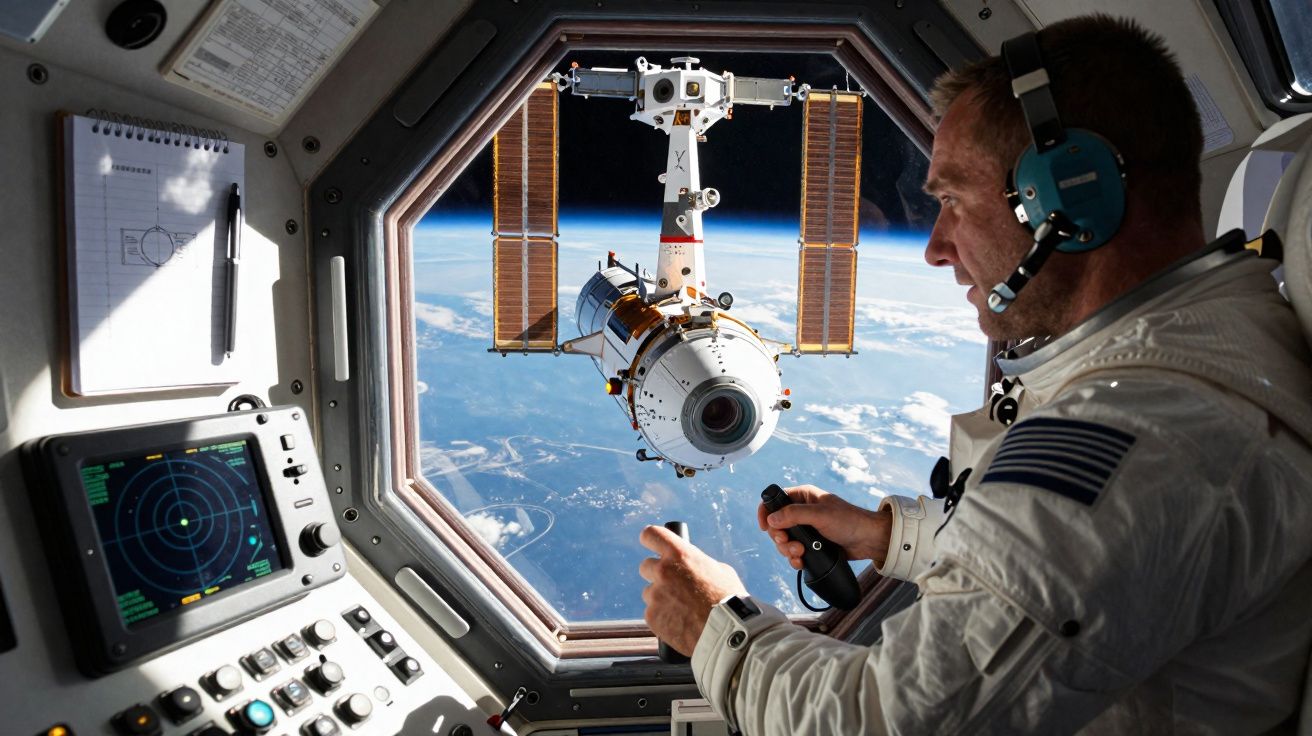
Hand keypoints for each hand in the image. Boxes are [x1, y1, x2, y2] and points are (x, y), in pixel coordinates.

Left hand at [638, 525, 746, 656]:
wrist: (727, 633)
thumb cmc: (729, 600)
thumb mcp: (720, 570)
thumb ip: (698, 564)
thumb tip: (690, 567)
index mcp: (680, 554)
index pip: (651, 535)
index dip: (650, 539)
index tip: (651, 543)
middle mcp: (663, 571)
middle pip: (646, 566)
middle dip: (657, 574)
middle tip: (673, 585)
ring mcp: (655, 595)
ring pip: (650, 592)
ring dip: (661, 598)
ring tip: (683, 610)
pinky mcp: (652, 617)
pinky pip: (652, 613)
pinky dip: (662, 617)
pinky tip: (680, 622)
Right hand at [757, 484, 891, 568]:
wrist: (869, 540)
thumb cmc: (849, 521)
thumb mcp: (820, 515)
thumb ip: (794, 515)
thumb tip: (772, 519)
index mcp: (803, 497)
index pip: (775, 500)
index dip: (766, 512)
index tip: (765, 527)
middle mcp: (801, 511)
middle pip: (776, 525)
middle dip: (780, 538)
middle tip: (789, 544)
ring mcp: (806, 529)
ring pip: (784, 541)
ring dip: (788, 550)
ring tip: (801, 553)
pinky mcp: (811, 544)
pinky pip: (794, 553)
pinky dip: (794, 559)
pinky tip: (801, 562)